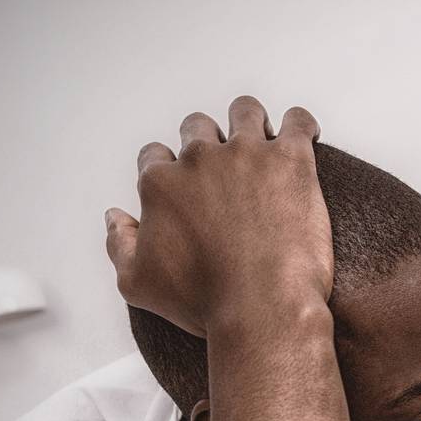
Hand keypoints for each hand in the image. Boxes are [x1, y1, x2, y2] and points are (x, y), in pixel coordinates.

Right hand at [104, 96, 331, 336]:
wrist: (262, 308)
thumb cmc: (204, 301)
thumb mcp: (138, 283)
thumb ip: (119, 244)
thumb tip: (115, 216)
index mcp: (162, 183)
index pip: (155, 155)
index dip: (169, 166)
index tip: (185, 181)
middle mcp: (200, 159)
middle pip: (198, 128)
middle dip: (208, 141)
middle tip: (226, 165)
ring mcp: (247, 154)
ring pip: (245, 112)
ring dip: (251, 122)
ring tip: (265, 140)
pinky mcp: (291, 161)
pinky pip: (298, 122)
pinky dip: (301, 124)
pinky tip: (305, 137)